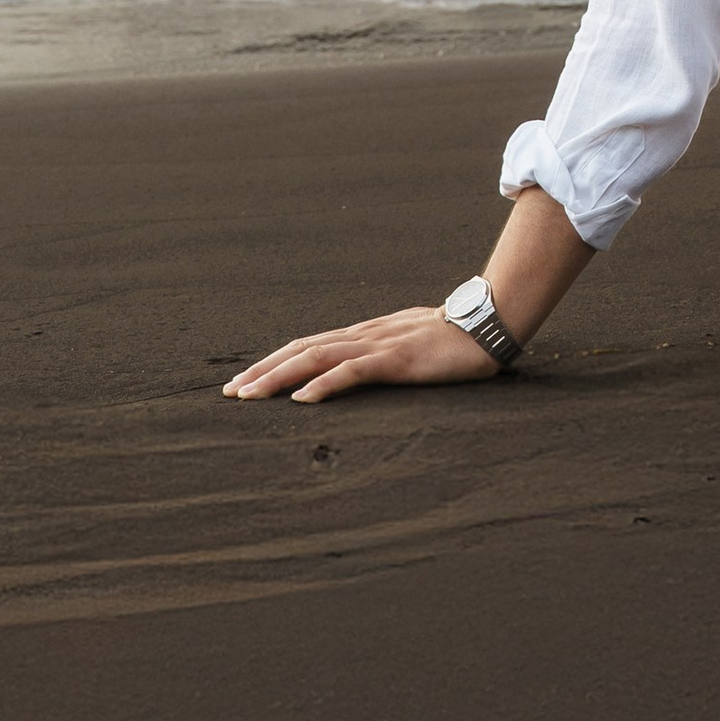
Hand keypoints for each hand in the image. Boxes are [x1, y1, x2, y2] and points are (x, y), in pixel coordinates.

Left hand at [222, 309, 500, 402]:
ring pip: (316, 357)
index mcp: (366, 334)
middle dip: (262, 370)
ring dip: (278, 377)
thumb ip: (385, 355)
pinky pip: (353, 371)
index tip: (245, 381)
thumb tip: (362, 370)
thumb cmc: (454, 338)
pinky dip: (323, 384)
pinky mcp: (397, 359)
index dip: (274, 362)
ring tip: (249, 395)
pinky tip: (303, 398)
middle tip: (229, 393)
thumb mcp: (410, 346)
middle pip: (301, 348)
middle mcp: (364, 335)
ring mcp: (379, 345)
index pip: (308, 345)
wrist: (490, 322)